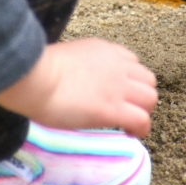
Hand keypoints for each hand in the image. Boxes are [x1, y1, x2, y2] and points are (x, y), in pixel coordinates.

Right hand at [0, 38, 157, 137]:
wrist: (34, 77)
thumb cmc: (36, 70)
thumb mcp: (65, 59)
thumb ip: (79, 66)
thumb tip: (75, 80)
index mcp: (104, 50)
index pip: (132, 62)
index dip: (128, 80)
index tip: (117, 93)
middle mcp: (117, 65)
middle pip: (148, 80)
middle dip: (140, 96)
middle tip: (125, 109)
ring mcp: (118, 87)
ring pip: (150, 98)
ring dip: (142, 111)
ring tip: (127, 122)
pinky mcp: (113, 109)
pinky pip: (142, 120)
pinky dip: (140, 129)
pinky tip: (128, 134)